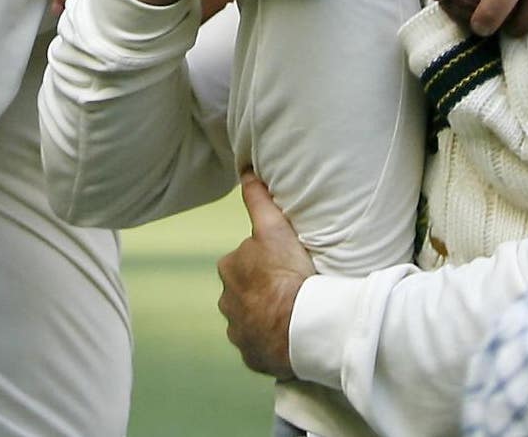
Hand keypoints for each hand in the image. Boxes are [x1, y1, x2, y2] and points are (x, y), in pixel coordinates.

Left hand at [217, 171, 312, 379]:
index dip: (267, 260)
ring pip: (252, 317)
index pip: (247, 259)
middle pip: (247, 289)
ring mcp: (238, 331)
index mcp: (229, 269)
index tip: (285, 266)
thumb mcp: (275, 229)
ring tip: (293, 312)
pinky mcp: (250, 354)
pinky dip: (271, 339)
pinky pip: (260, 343)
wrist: (300, 327)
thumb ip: (258, 200)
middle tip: (293, 287)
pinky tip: (288, 334)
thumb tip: (245, 172)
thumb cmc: (287, 274)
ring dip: (267, 314)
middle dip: (264, 288)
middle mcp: (227, 301)